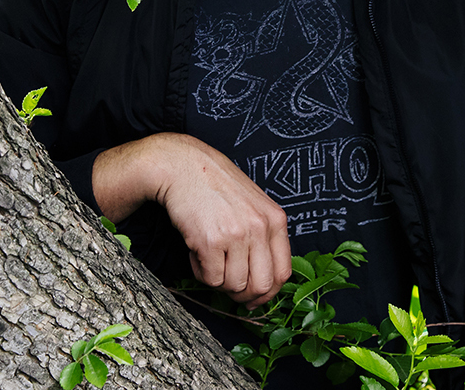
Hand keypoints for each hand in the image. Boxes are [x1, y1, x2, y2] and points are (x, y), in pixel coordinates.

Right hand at [94, 133, 291, 307]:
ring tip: (209, 257)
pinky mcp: (210, 241)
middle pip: (261, 286)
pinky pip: (211, 279)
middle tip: (228, 285)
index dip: (267, 293)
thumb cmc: (215, 186)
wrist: (182, 165)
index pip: (282, 272)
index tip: (253, 298)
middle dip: (243, 294)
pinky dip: (200, 272)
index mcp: (275, 219)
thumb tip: (262, 286)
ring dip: (218, 280)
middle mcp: (260, 227)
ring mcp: (236, 234)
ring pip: (234, 285)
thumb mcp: (253, 205)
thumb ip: (263, 237)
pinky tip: (196, 251)